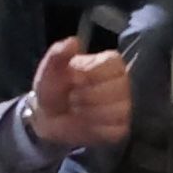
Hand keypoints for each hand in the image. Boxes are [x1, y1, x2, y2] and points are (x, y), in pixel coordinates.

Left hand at [26, 37, 134, 154]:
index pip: (112, 66)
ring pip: (115, 111)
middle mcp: (122, 83)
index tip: (74, 80)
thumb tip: (73, 42)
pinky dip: (94, 129)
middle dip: (86, 96)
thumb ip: (59, 53)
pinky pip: (113, 130)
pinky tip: (84, 123)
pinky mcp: (120, 128)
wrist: (47, 117)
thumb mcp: (50, 69)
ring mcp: (124, 106)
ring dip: (88, 113)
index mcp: (110, 63)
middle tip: (73, 97)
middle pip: (115, 90)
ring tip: (77, 110)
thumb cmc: (54, 88)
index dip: (89, 75)